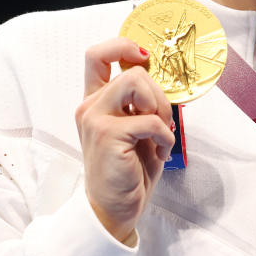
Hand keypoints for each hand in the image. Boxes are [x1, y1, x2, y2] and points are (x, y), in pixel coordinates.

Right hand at [76, 37, 174, 243]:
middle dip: (159, 93)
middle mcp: (91, 105)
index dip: (123, 46)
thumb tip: (160, 78)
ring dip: (161, 108)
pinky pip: (150, 119)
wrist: (114, 210)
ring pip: (138, 83)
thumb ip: (140, 102)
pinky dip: (165, 136)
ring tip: (161, 133)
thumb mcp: (136, 128)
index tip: (145, 58)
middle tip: (162, 120)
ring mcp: (96, 119)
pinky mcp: (108, 135)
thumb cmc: (128, 170)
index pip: (97, 55)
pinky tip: (160, 152)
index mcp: (96, 101)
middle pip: (131, 70)